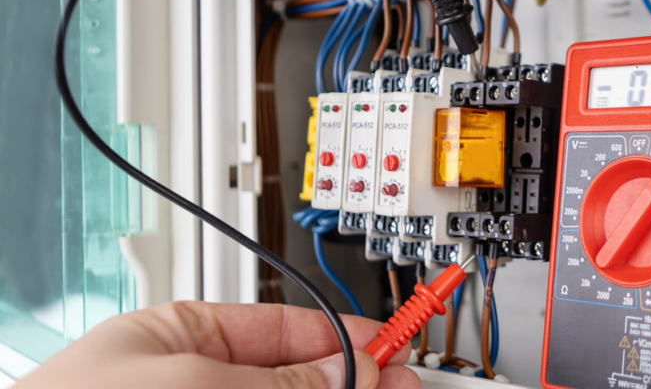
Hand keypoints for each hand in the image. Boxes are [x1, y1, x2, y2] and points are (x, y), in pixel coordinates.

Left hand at [16, 302, 418, 388]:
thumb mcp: (186, 382)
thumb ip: (277, 380)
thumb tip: (346, 369)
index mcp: (184, 338)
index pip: (286, 328)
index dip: (346, 337)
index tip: (392, 349)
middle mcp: (200, 386)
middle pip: (299, 378)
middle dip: (352, 382)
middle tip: (404, 388)